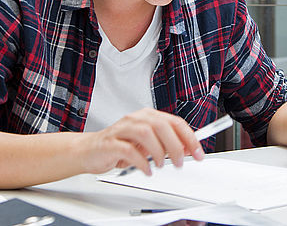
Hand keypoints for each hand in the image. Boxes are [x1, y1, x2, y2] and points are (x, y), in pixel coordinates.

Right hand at [79, 108, 204, 175]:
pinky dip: (141, 162)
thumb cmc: (120, 145)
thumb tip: (187, 148)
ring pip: (147, 133)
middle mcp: (137, 119)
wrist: (89, 150)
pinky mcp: (111, 143)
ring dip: (159, 152)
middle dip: (175, 145)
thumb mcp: (147, 143)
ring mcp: (123, 129)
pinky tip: (146, 170)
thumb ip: (165, 143)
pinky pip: (129, 150)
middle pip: (162, 125)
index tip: (198, 152)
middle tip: (180, 162)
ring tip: (161, 165)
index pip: (174, 122)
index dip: (189, 137)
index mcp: (148, 116)